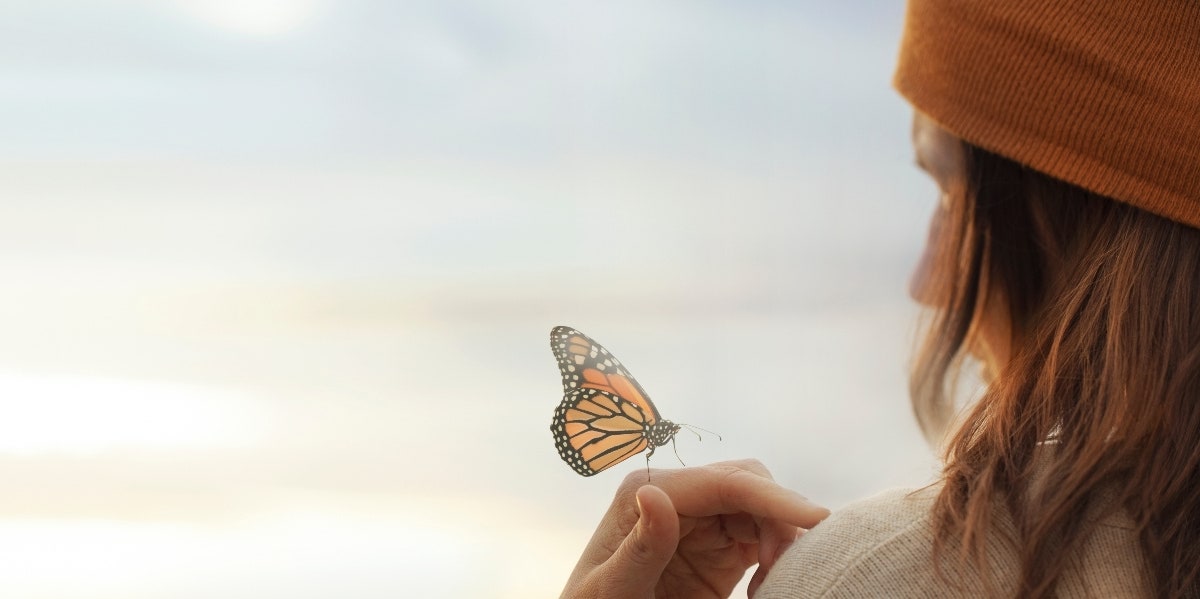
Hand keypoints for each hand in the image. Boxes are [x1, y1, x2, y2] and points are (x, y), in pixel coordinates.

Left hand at [560, 459, 829, 598]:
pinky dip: (776, 555)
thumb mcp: (612, 589)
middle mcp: (676, 495)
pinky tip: (766, 586)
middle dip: (779, 516)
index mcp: (647, 492)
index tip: (816, 519)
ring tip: (771, 583)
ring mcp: (699, 519)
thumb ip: (639, 547)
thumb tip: (655, 494)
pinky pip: (762, 535)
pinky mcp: (718, 546)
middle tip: (782, 568)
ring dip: (780, 537)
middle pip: (749, 484)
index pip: (722, 482)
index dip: (773, 496)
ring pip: (761, 507)